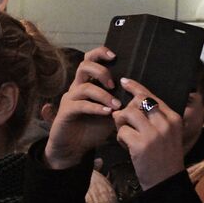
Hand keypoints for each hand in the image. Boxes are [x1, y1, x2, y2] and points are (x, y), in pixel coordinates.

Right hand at [44, 46, 120, 169]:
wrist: (74, 148)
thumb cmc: (92, 129)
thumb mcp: (111, 114)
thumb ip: (121, 103)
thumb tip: (138, 96)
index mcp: (86, 83)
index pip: (89, 59)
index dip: (100, 53)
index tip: (114, 56)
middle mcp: (76, 87)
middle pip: (84, 65)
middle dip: (101, 71)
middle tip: (113, 84)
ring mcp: (69, 99)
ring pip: (85, 87)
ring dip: (103, 95)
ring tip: (116, 106)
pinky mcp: (65, 112)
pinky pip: (80, 104)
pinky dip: (96, 107)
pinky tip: (107, 113)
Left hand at [111, 78, 183, 190]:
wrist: (166, 183)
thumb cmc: (165, 158)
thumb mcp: (168, 135)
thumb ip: (156, 118)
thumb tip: (134, 102)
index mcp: (173, 118)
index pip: (151, 96)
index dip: (136, 88)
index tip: (125, 82)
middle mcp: (165, 123)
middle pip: (138, 102)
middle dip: (126, 109)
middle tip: (123, 120)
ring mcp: (153, 134)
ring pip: (127, 114)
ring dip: (121, 124)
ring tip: (126, 135)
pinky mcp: (140, 145)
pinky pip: (122, 131)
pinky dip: (120, 138)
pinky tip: (127, 147)